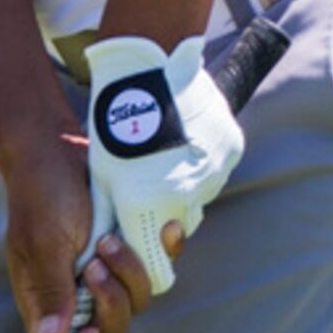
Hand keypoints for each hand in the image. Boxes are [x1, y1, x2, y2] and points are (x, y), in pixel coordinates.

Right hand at [0, 130, 177, 332]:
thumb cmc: (41, 196)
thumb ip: (50, 289)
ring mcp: (110, 269)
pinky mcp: (134, 246)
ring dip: (130, 272)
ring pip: (140, 298)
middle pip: (111, 328)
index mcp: (49, 300)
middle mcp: (81, 291)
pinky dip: (164, 250)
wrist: (58, 150)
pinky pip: (161, 263)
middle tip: (95, 264)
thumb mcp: (42, 243)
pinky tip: (163, 229)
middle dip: (111, 303)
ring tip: (109, 239)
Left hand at [82, 33, 247, 293]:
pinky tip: (183, 142)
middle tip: (148, 184)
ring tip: (164, 155)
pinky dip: (201, 164)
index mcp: (148, 206)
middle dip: (165, 216)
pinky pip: (216, 170)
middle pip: (181, 226)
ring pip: (201, 197)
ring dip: (186, 188)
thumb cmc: (114, 124)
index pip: (157, 261)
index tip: (139, 238)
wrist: (146, 71)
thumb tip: (109, 244)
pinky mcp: (229, 149)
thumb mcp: (103, 176)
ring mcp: (213, 172)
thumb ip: (111, 216)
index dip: (147, 253)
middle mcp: (186, 196)